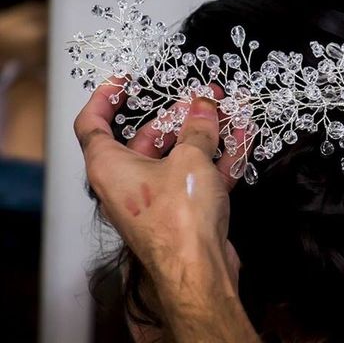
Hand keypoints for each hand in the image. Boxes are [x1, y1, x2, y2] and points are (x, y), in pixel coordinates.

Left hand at [74, 83, 257, 341]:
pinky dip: (215, 159)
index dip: (104, 98)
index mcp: (110, 167)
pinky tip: (239, 141)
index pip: (92, 124)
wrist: (199, 271)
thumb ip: (198, 127)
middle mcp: (127, 183)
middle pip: (146, 138)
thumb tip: (203, 107)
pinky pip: (195, 176)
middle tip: (201, 98)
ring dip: (202, 135)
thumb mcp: (190, 158)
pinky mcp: (181, 212)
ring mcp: (155, 199)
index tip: (122, 82)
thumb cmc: (179, 221)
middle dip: (176, 115)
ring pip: (176, 157)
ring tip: (226, 114)